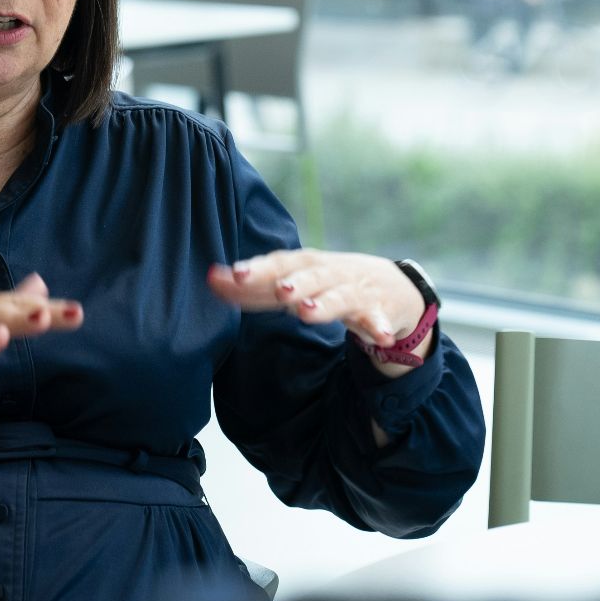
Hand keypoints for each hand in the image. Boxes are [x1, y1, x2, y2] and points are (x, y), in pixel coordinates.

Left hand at [207, 249, 427, 355]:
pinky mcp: (378, 311)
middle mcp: (329, 273)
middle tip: (279, 290)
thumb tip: (211, 279)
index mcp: (305, 264)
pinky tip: (381, 337)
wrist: (389, 286)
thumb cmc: (326, 283)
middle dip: (294, 282)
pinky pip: (378, 321)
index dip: (259, 269)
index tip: (235, 274)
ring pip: (340, 296)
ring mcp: (355, 291)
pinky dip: (380, 327)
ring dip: (325, 304)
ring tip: (308, 312)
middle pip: (310, 275)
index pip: (279, 263)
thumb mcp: (292, 281)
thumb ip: (254, 287)